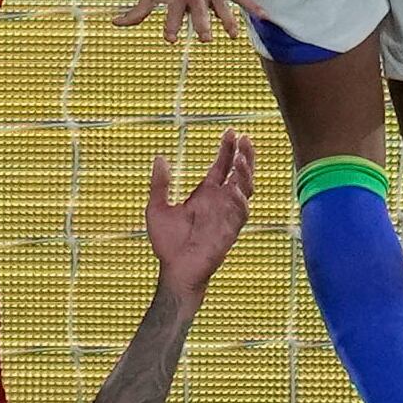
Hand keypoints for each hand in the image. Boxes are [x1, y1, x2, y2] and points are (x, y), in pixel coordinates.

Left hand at [117, 0, 260, 42]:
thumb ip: (136, 12)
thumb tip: (114, 23)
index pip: (170, 17)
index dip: (169, 27)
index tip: (169, 37)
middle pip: (198, 15)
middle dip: (202, 26)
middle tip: (205, 38)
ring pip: (222, 8)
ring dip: (228, 21)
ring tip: (233, 34)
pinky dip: (254, 6)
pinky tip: (265, 17)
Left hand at [145, 130, 255, 296]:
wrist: (175, 270)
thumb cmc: (167, 243)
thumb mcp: (157, 207)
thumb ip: (160, 183)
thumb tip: (159, 157)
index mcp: (205, 194)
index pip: (222, 167)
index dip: (227, 149)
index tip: (231, 132)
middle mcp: (220, 202)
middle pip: (239, 173)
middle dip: (244, 155)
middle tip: (244, 138)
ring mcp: (227, 215)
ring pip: (246, 189)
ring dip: (246, 173)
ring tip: (241, 159)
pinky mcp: (230, 230)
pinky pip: (241, 212)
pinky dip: (240, 199)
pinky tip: (233, 188)